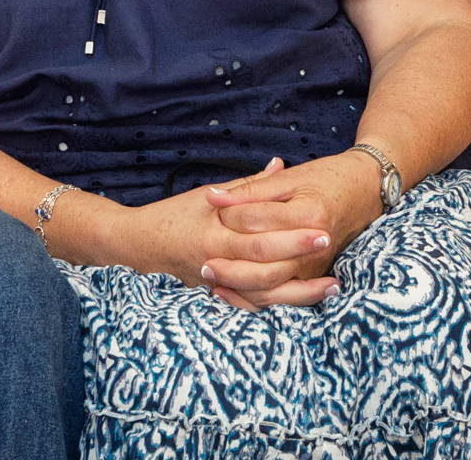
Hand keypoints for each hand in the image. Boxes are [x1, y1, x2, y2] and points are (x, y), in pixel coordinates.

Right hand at [111, 164, 349, 307]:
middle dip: (301, 260)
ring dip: (300, 292)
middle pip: (267, 269)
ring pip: (264, 296)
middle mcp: (217, 264)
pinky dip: (278, 305)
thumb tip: (280, 164)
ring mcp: (218, 286)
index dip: (293, 236)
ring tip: (332, 285)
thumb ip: (248, 186)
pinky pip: (253, 307)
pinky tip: (304, 301)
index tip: (322, 227)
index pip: (261, 239)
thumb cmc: (173, 214)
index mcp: (214, 235)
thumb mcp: (208, 195)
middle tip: (331, 250)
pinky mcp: (219, 298)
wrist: (138, 245)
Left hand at [202, 156, 386, 307]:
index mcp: (308, 214)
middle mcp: (315, 247)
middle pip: (265, 265)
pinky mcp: (315, 276)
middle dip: (230, 267)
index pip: (257, 222)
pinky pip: (283, 297)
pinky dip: (256, 299)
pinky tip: (232, 293)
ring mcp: (316, 265)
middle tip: (202, 264)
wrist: (366, 190)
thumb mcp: (291, 178)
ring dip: (240, 288)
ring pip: (273, 288)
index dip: (229, 217)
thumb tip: (212, 197)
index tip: (211, 210)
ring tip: (211, 281)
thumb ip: (251, 189)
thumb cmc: (327, 179)